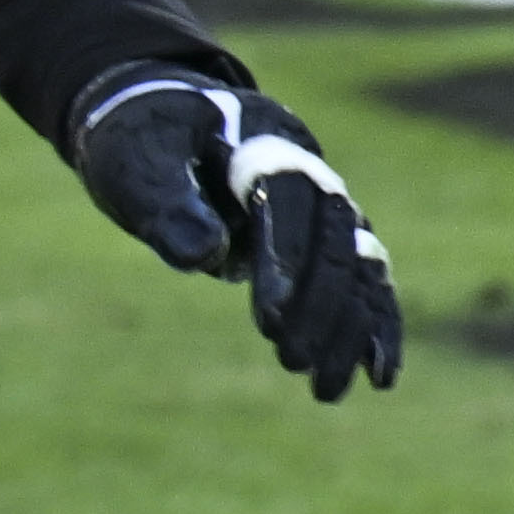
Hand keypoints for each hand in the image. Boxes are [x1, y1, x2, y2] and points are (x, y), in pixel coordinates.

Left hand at [70, 65, 407, 398]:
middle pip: (335, 239)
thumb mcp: (137, 162)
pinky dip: (372, 326)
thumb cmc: (142, 140)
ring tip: (324, 391)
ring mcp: (325, 206)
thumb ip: (168, 203)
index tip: (271, 321)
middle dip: (320, 306)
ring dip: (348, 329)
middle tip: (291, 361)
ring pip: (357, 268)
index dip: (286, 257)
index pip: (290, 197)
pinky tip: (375, 376)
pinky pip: (363, 284)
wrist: (165, 121)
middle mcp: (310, 170)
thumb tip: (203, 256)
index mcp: (264, 138)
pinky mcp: (326, 240)